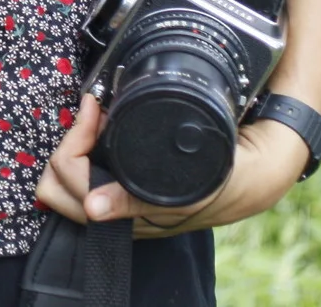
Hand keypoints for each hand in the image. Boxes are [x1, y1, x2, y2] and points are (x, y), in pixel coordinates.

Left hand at [35, 95, 308, 234]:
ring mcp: (126, 204)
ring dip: (72, 149)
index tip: (95, 106)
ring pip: (67, 184)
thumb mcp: (198, 183)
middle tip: (93, 114)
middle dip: (67, 147)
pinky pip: (88, 175)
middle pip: (59, 189)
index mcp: (136, 215)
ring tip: (96, 119)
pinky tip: (102, 128)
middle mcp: (125, 215)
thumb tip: (93, 210)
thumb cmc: (233, 177)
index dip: (77, 142)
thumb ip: (140, 199)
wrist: (261, 174)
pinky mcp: (131, 192)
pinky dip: (85, 149)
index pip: (75, 187)